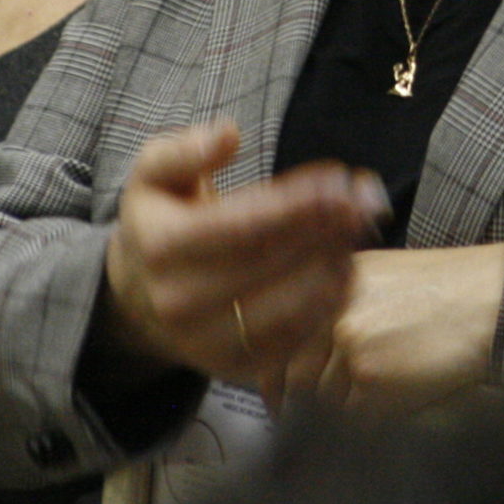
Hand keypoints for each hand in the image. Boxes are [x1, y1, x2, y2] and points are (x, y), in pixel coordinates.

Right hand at [103, 120, 387, 391]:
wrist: (139, 296)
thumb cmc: (161, 220)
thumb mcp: (154, 173)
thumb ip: (185, 149)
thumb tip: (229, 134)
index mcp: (161, 248)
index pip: (241, 226)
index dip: (296, 203)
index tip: (338, 179)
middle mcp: (179, 303)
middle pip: (271, 264)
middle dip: (326, 228)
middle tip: (365, 200)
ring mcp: (207, 343)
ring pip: (290, 307)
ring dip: (335, 265)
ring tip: (359, 229)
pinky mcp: (236, 369)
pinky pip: (296, 339)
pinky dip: (329, 304)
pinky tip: (346, 267)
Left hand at [287, 241, 503, 415]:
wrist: (492, 301)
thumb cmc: (450, 292)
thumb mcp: (381, 281)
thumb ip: (339, 311)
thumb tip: (307, 363)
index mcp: (330, 284)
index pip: (281, 343)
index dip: (276, 381)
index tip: (280, 401)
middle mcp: (331, 310)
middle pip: (296, 377)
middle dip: (300, 408)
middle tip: (307, 428)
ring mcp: (348, 344)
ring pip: (323, 403)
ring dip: (338, 420)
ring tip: (357, 425)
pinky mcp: (372, 377)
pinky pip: (352, 420)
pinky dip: (364, 429)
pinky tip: (383, 422)